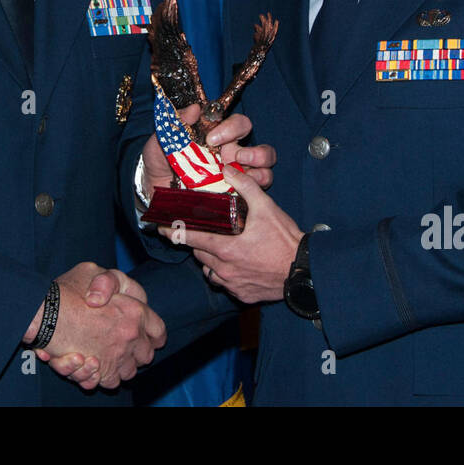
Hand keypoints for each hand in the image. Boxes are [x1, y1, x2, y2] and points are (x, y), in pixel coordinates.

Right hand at [26, 262, 164, 389]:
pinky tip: (91, 365)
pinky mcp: (98, 372)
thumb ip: (108, 281)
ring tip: (105, 355)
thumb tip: (104, 298)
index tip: (148, 335)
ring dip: (121, 366)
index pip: (158, 330)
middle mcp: (130, 336)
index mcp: (134, 311)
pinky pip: (110, 382)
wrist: (43, 313)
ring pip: (129, 371)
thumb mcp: (91, 271)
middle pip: (146, 355)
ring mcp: (116, 356)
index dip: (154, 334)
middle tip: (123, 345)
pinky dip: (103, 377)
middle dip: (138, 352)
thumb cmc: (65, 290)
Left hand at [141, 104, 276, 198]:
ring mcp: (238, 176)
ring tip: (238, 175)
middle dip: (255, 152)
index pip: (239, 124)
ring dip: (260, 169)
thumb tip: (195, 108)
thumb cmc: (161, 162)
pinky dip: (254, 189)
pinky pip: (257, 190)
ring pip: (266, 168)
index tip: (212, 138)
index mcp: (219, 138)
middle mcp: (233, 155)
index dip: (231, 128)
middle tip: (234, 158)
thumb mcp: (163, 141)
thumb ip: (177, 124)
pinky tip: (237, 190)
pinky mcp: (236, 196)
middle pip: (261, 148)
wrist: (154, 192)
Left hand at [172, 167, 303, 304]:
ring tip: (221, 246)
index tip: (158, 228)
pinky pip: (224, 283)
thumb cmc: (285, 241)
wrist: (305, 271)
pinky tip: (236, 263)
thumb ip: (245, 186)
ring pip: (209, 270)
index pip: (190, 239)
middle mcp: (224, 270)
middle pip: (199, 253)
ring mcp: (232, 285)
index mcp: (225, 249)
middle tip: (203, 230)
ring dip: (210, 259)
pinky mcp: (243, 295)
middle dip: (198, 242)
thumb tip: (228, 168)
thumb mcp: (266, 208)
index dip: (172, 232)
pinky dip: (225, 273)